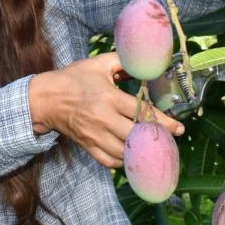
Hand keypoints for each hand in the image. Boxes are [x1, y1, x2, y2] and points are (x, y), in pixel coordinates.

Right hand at [28, 52, 184, 168]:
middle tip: (171, 140)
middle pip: (136, 136)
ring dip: (142, 152)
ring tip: (155, 149)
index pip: (141, 113)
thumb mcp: (99, 64)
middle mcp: (103, 119)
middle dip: (157, 140)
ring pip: (125, 152)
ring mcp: (95, 136)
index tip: (178, 128)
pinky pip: (110, 161)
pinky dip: (124, 161)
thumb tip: (145, 63)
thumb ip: (123, 62)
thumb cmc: (73, 79)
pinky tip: (133, 155)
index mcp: (109, 98)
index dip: (163, 122)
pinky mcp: (88, 146)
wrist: (45, 99)